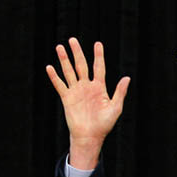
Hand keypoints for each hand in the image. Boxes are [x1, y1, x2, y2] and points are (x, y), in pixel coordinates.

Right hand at [45, 37, 130, 169]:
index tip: (98, 43)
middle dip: (77, 53)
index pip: (99, 68)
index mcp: (99, 88)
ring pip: (69, 72)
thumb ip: (119, 92)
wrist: (91, 136)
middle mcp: (87, 86)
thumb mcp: (115, 107)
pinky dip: (55, 77)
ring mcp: (76, 91)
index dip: (98, 56)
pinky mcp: (67, 98)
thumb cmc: (105, 124)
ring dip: (64, 60)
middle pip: (81, 65)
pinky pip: (60, 85)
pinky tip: (50, 67)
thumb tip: (126, 78)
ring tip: (60, 47)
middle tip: (72, 40)